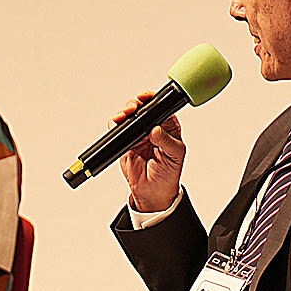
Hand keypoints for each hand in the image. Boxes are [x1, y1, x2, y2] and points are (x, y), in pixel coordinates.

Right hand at [114, 91, 185, 212]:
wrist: (153, 192)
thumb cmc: (169, 173)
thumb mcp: (175, 155)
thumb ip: (166, 141)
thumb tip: (156, 129)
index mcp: (168, 126)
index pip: (160, 107)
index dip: (153, 100)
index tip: (147, 98)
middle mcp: (152, 127)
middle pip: (142, 108)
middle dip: (136, 103)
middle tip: (134, 107)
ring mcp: (138, 134)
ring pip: (128, 116)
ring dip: (124, 112)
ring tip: (125, 115)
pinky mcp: (125, 142)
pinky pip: (117, 129)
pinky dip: (115, 124)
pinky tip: (118, 123)